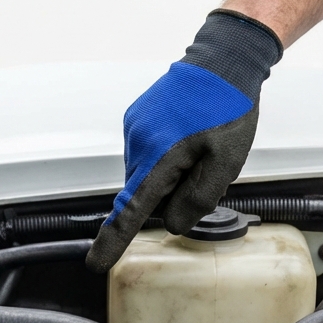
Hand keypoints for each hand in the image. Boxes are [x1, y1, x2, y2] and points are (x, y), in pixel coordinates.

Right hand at [86, 11, 280, 272]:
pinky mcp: (136, 120)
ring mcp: (133, 130)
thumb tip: (173, 222)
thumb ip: (197, 200)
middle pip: (144, 195)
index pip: (130, 212)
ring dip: (168, 175)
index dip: (113, 241)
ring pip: (145, 176)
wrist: (222, 60)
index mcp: (158, 158)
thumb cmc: (227, 108)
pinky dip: (163, 158)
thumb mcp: (225, 163)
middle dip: (168, 195)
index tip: (96, 263)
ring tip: (197, 148)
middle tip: (202, 169)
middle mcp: (138, 145)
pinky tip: (186, 137)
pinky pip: (145, 155)